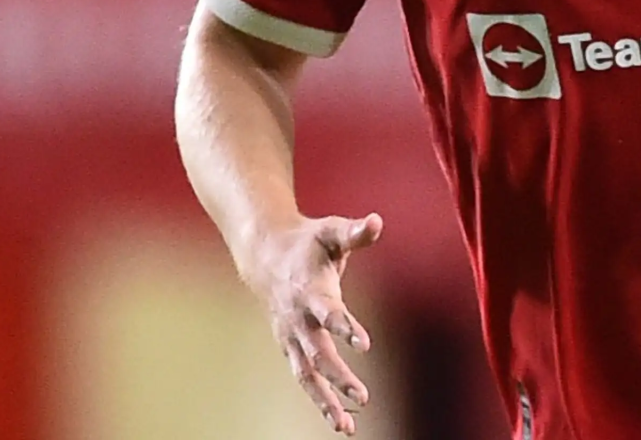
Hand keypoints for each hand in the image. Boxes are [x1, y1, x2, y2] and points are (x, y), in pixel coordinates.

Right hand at [247, 212, 383, 433]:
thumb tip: (376, 221)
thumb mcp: (331, 231)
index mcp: (311, 290)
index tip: (363, 343)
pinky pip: (304, 378)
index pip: (329, 312)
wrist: (264, 253)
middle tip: (363, 395)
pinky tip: (340, 421)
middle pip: (318, 353)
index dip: (345, 326)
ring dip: (325, 401)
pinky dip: (320, 400)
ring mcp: (292, 335)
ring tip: (346, 427)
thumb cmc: (308, 242)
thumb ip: (354, 232)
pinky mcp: (290, 346)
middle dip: (339, 375)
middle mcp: (299, 318)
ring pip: (306, 374)